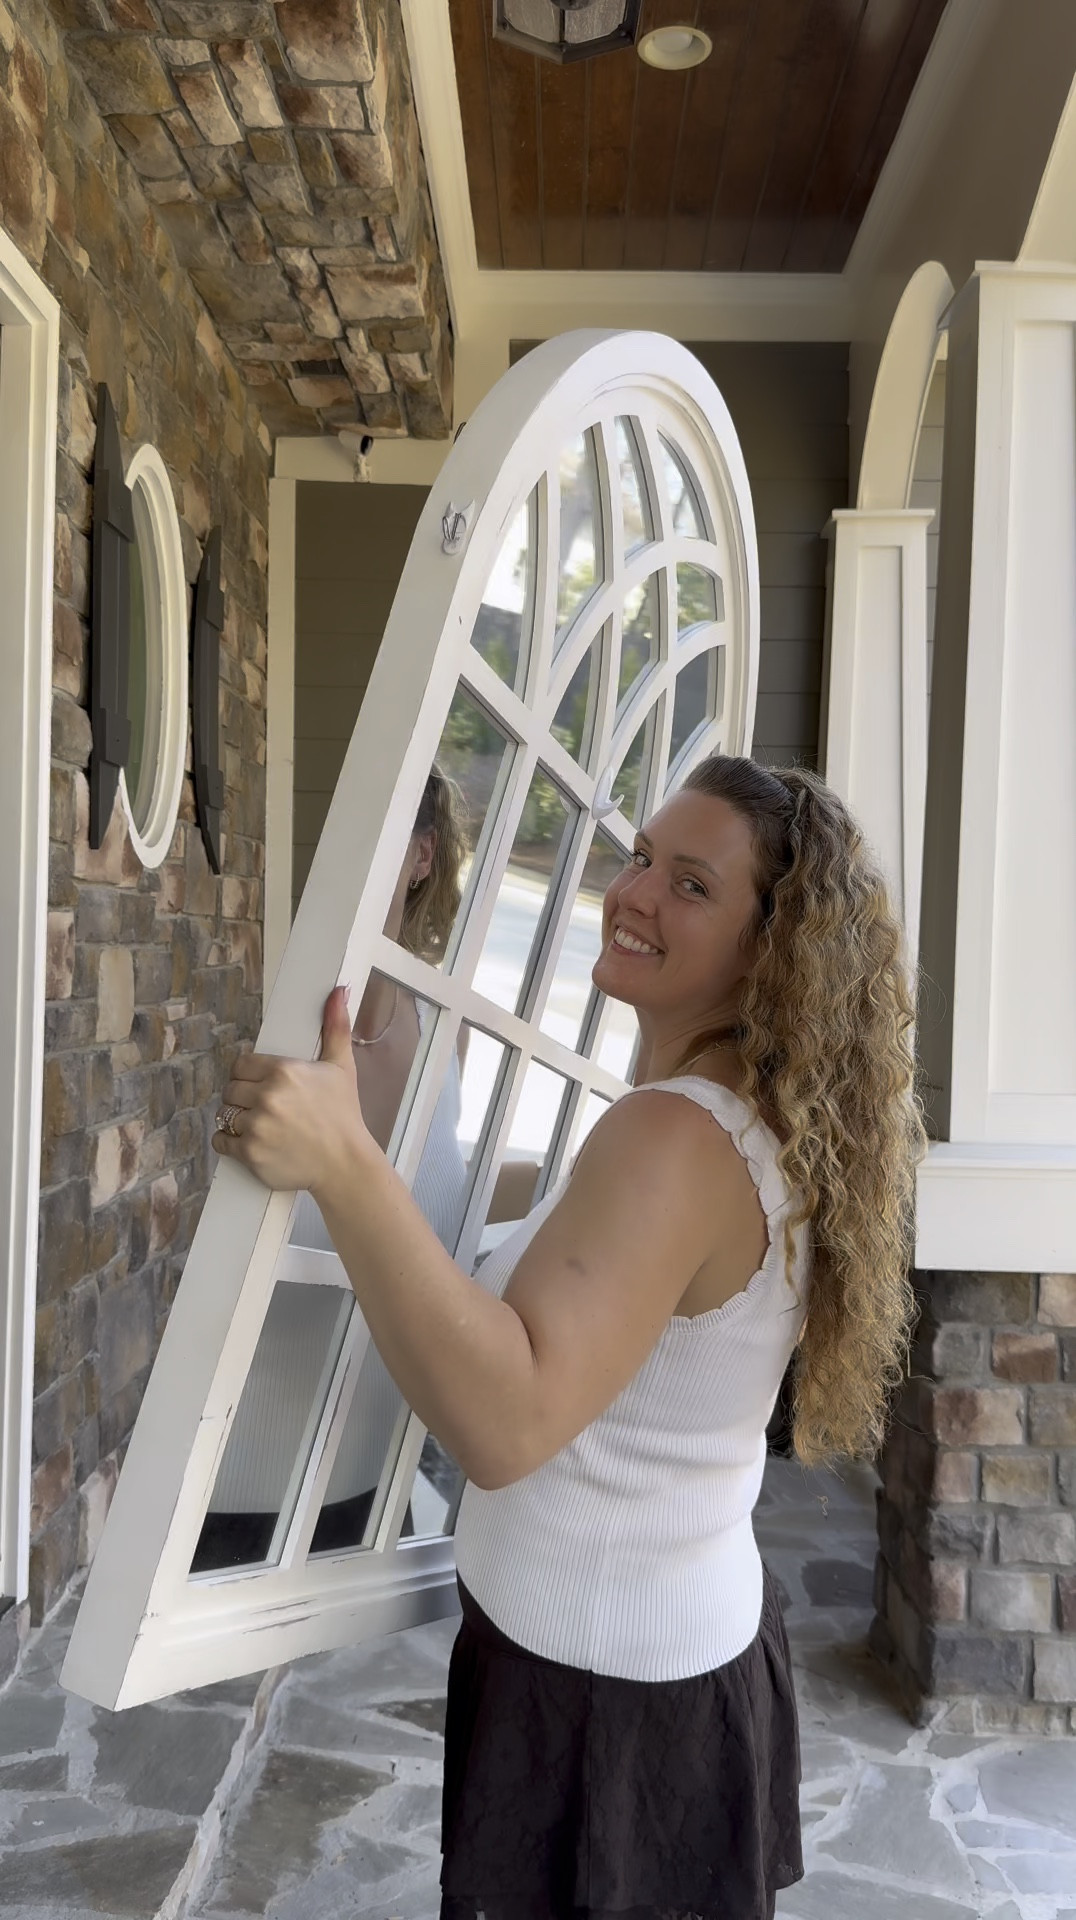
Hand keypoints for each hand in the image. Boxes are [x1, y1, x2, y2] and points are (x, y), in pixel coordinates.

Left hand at [213, 987, 368, 1197]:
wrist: (345, 1164)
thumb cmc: (343, 1115)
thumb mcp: (342, 1067)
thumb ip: (335, 1026)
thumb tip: (339, 990)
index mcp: (284, 1071)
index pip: (241, 1064)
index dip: (249, 1075)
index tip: (261, 1085)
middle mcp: (267, 1096)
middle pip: (231, 1088)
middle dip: (243, 1097)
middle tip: (262, 1107)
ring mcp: (256, 1126)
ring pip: (224, 1114)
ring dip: (236, 1119)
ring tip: (257, 1125)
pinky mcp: (249, 1153)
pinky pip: (220, 1141)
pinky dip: (228, 1143)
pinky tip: (247, 1142)